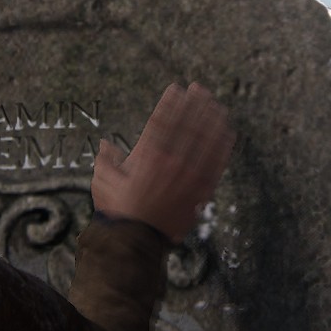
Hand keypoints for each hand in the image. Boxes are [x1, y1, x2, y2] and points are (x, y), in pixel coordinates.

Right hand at [92, 83, 234, 242]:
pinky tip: (228, 133)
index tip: (177, 88)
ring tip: (216, 105)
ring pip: (205, 140)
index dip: (171, 102)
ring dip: (212, 119)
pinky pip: (217, 163)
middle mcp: (171, 161)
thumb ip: (106, 161)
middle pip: (187, 125)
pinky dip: (223, 146)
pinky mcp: (201, 191)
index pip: (162, 120)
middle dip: (194, 104)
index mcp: (147, 156)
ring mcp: (188, 176)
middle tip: (200, 88)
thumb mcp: (103, 183)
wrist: (136, 242)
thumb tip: (106, 144)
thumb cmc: (118, 212)